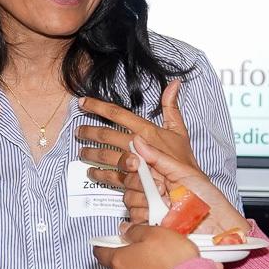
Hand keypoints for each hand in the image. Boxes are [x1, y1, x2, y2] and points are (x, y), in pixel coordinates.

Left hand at [76, 80, 198, 222]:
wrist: (189, 185)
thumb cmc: (183, 158)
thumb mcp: (179, 129)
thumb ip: (171, 106)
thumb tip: (174, 83)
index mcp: (146, 130)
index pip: (117, 113)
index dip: (98, 106)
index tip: (83, 102)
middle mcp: (137, 144)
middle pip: (106, 134)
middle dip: (89, 131)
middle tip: (78, 131)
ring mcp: (133, 163)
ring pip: (105, 155)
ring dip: (90, 153)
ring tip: (81, 152)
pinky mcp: (132, 180)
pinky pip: (110, 176)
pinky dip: (99, 174)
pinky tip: (92, 172)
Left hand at [93, 222, 201, 268]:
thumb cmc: (173, 263)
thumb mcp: (155, 233)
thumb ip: (136, 230)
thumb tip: (126, 230)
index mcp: (119, 261)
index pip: (101, 252)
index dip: (105, 245)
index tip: (112, 241)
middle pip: (117, 267)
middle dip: (129, 259)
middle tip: (146, 251)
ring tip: (159, 267)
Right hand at [130, 136, 245, 237]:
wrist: (214, 223)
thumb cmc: (207, 197)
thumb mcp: (183, 170)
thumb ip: (159, 156)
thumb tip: (139, 141)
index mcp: (161, 171)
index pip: (135, 162)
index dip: (131, 161)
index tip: (135, 162)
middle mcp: (153, 186)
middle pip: (128, 179)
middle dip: (140, 181)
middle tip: (161, 185)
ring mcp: (149, 204)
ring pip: (129, 197)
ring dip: (145, 199)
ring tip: (166, 200)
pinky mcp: (147, 222)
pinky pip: (133, 216)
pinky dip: (146, 215)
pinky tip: (161, 214)